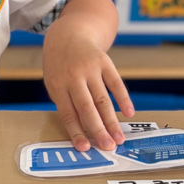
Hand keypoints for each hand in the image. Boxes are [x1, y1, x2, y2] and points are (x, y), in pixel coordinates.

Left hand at [41, 0, 133, 151]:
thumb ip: (67, 104)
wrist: (68, 35)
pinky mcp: (104, 62)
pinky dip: (124, 98)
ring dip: (112, 120)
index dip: (76, 132)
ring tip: (119, 138)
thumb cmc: (60, 67)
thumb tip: (83, 132)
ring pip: (103, 99)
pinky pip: (116, 82)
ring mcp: (90, 68)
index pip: (68, 113)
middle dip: (98, 130)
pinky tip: (129, 113)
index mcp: (57, 85)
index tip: (86, 148)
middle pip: (87, 108)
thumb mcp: (55, 83)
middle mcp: (73, 76)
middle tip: (109, 148)